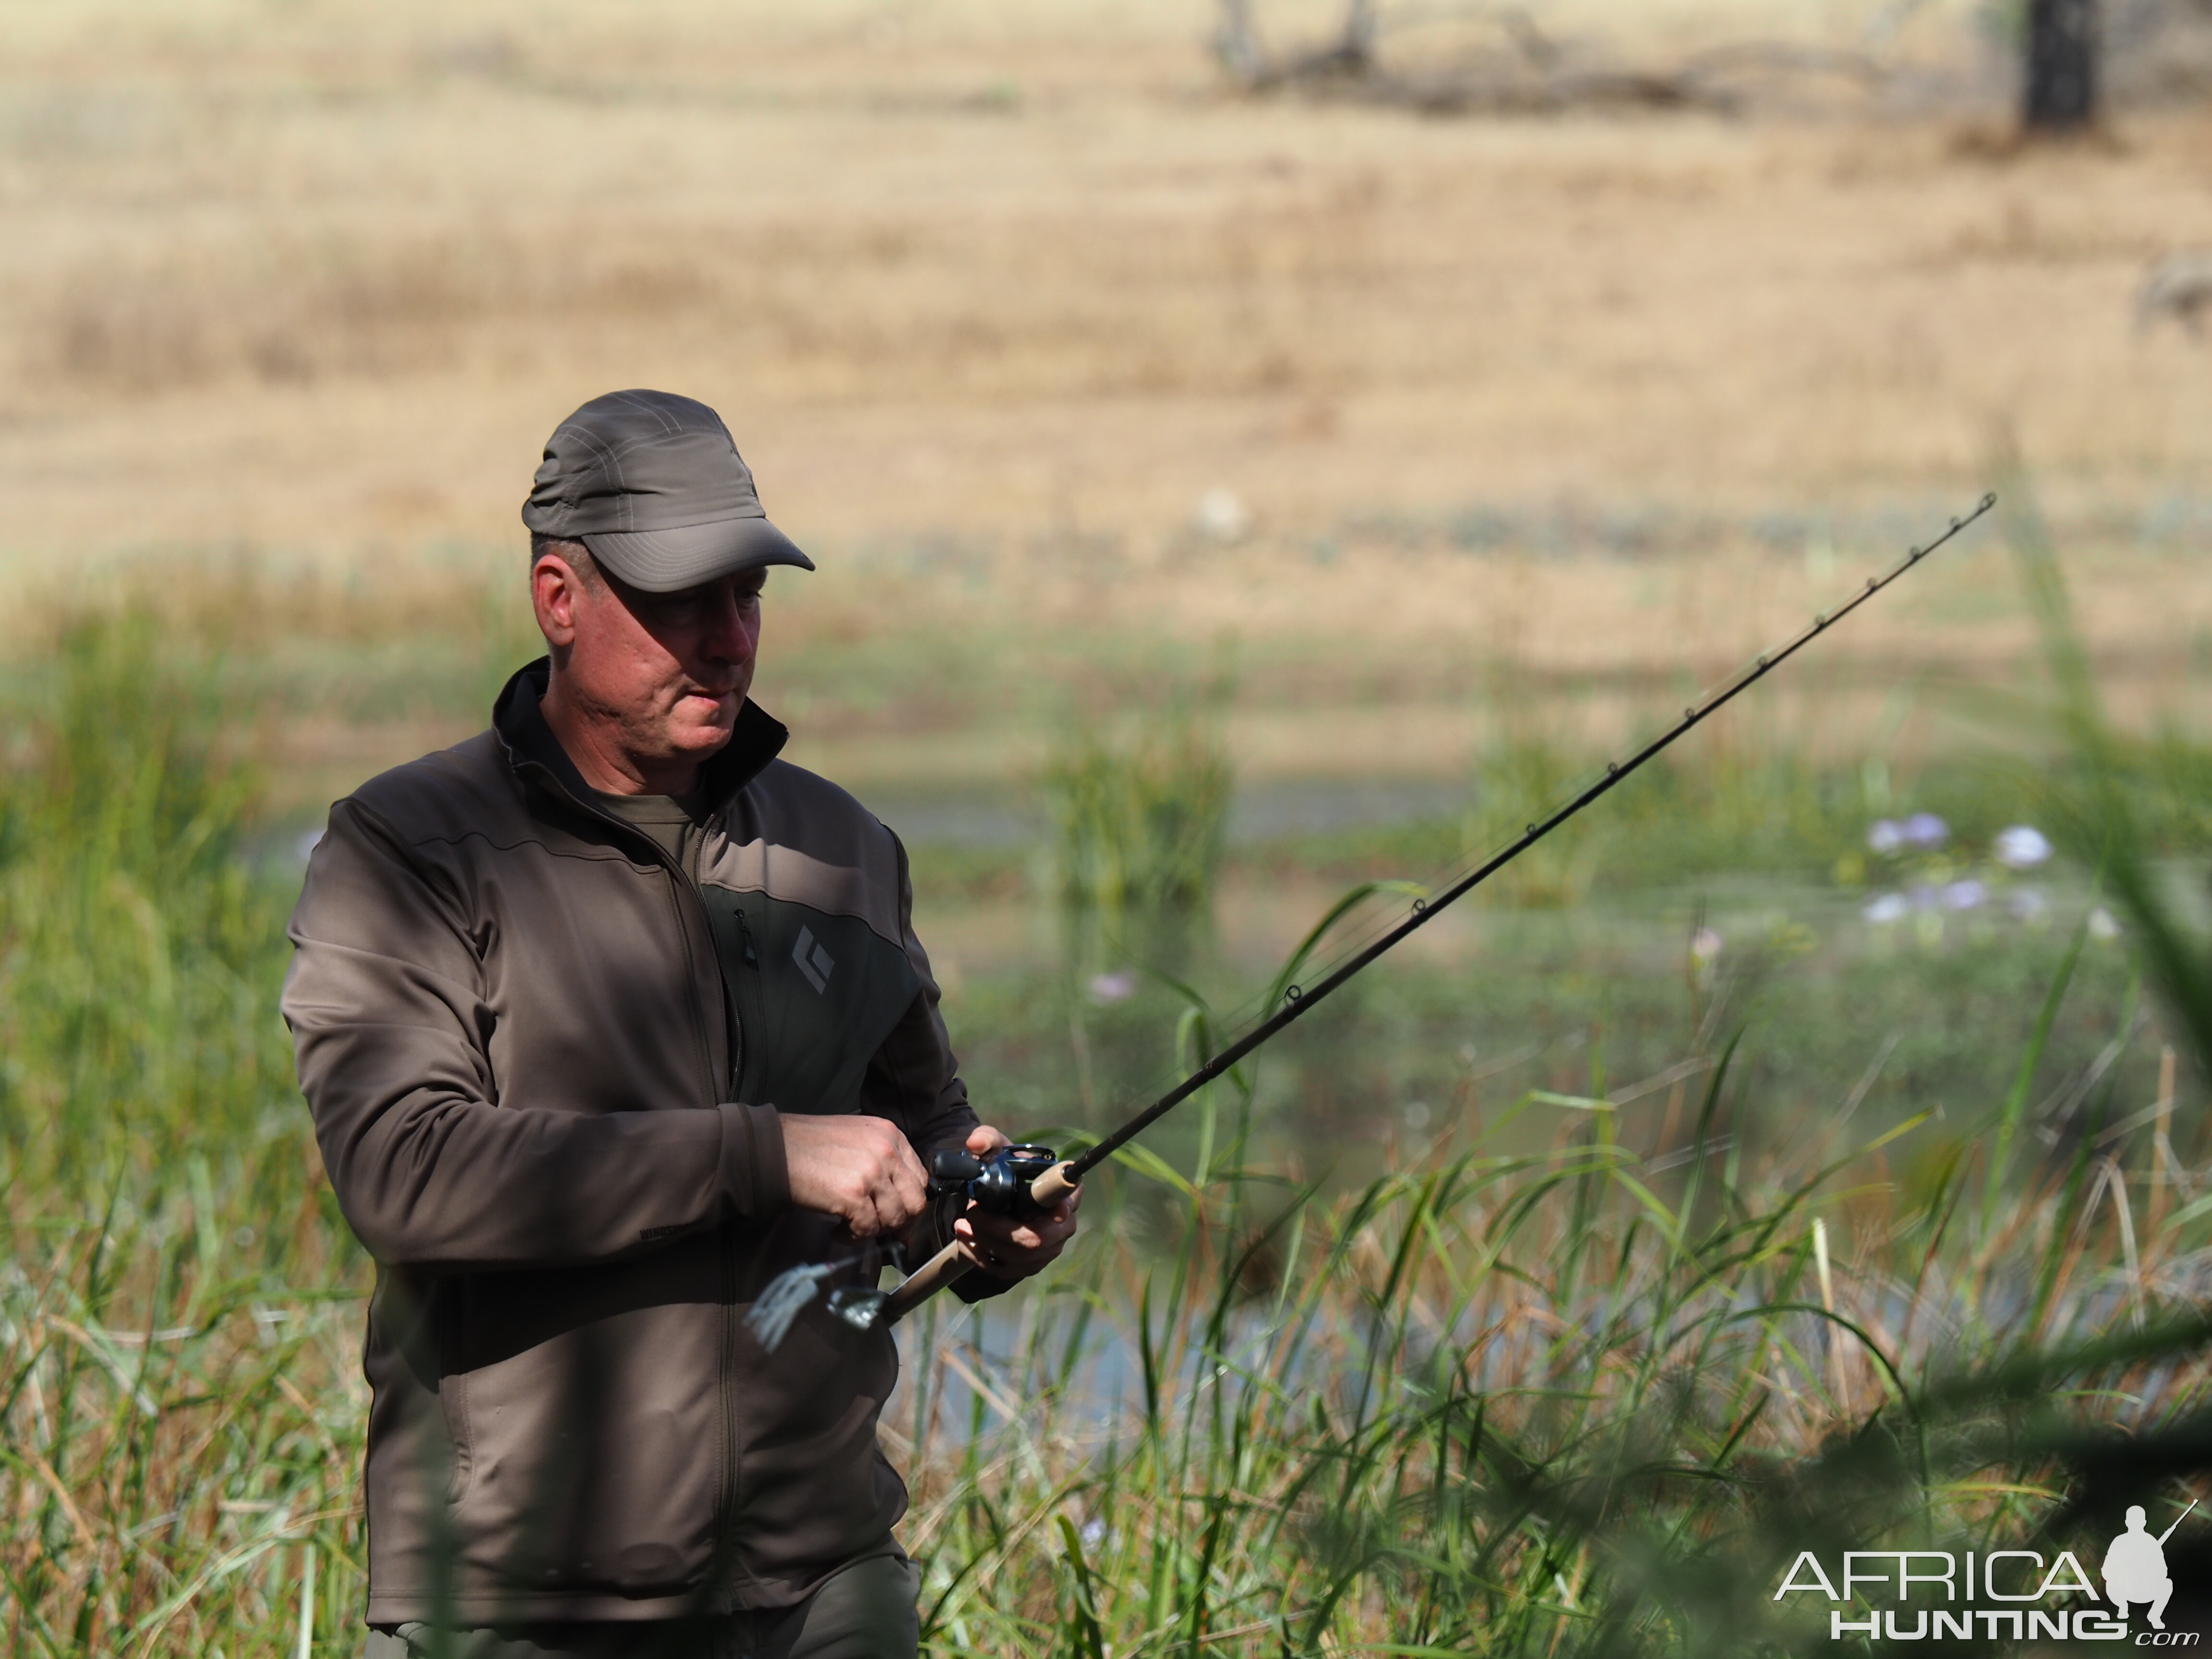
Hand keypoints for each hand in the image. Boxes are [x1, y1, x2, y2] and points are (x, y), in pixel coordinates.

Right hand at [781, 1114, 928, 1236]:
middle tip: (873, 1224)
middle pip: (914, 1201)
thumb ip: (882, 1159)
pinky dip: (853, 1236)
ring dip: (873, 1229)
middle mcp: (887, 1150)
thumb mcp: (857, 1137)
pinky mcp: (854, 1194)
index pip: (919, 1178)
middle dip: (895, 1219)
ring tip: (850, 1226)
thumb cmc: (809, 1145)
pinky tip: (837, 1230)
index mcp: (891, 1134)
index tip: (889, 1211)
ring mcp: (873, 1171)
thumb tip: (898, 1195)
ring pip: (893, 1218)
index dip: (906, 1200)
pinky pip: (868, 1229)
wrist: (773, 1149)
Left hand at [953, 1124, 1081, 1280]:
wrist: (996, 1191)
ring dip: (986, 1242)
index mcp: (1064, 1192)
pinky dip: (981, 1258)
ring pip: (1020, 1258)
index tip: (1047, 1210)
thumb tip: (976, 1143)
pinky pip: (1007, 1270)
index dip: (1061, 1208)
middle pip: (1038, 1239)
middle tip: (973, 1214)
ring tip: (963, 1224)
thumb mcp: (997, 1148)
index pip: (1069, 1202)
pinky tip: (965, 1241)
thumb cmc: (1006, 1168)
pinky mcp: (1028, 1265)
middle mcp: (1062, 1224)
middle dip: (1000, 1230)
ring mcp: (1048, 1249)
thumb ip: (988, 1138)